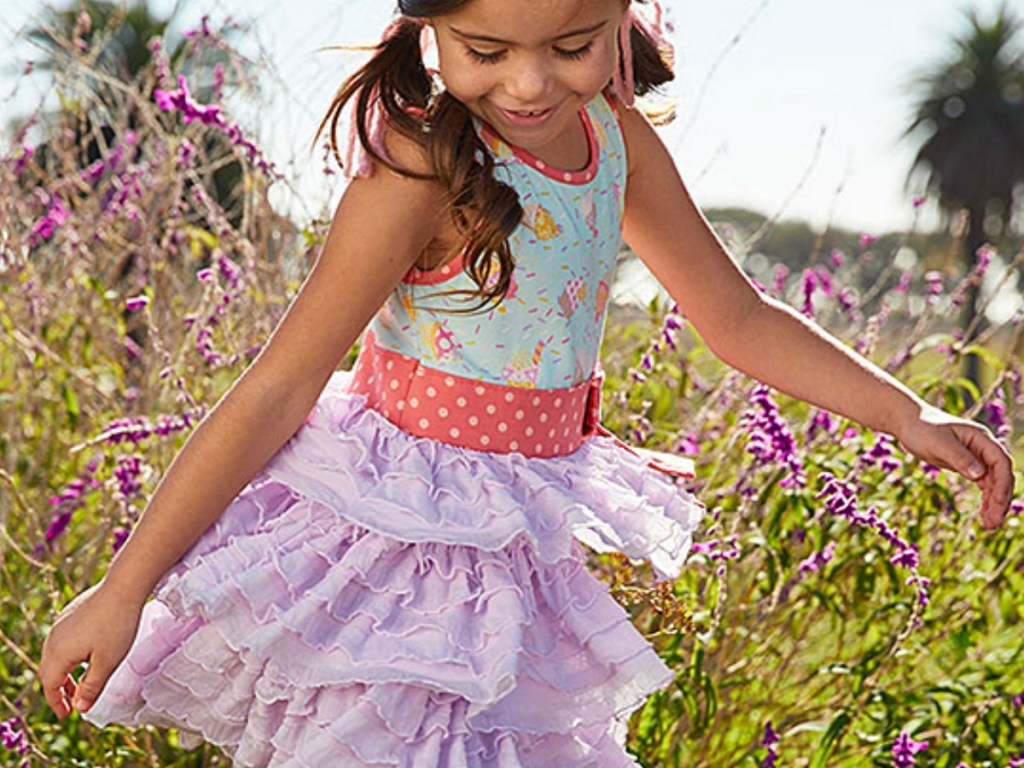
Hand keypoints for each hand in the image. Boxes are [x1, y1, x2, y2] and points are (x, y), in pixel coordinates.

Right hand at [38, 581, 142, 718]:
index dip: (57, 703)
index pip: (50, 686)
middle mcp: (54, 639)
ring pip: (55, 656)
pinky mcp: (71, 614)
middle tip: (72, 704)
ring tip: (79, 685)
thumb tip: (80, 707)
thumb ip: (92, 687)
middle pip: (49, 672)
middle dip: (59, 690)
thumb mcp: (107, 662)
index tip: (66, 715)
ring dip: (64, 674)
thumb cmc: (117, 625)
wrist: (124, 587)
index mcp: (58, 653)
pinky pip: (63, 642)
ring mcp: (61, 624)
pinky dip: (69, 657)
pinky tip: (85, 658)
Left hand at [897, 404, 1015, 529]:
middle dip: (1000, 499)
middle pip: (1001, 476)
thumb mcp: (938, 443)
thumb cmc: (922, 429)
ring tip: (990, 525)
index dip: (1003, 483)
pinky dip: (985, 500)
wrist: (908, 423)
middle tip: (993, 523)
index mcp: (981, 438)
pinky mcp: (968, 466)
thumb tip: (979, 475)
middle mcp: (984, 448)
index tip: (997, 503)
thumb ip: (959, 458)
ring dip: (994, 504)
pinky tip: (984, 515)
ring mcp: (977, 458)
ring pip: (994, 484)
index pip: (1001, 463)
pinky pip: (983, 485)